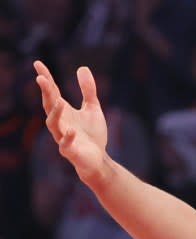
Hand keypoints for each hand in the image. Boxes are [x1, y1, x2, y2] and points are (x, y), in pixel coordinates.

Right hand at [34, 61, 109, 184]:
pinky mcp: (70, 151)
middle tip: (41, 78)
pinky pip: (65, 144)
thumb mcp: (92, 108)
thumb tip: (82, 67)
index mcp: (63, 111)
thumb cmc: (92, 134)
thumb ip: (88, 90)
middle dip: (45, 92)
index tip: (37, 63)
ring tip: (59, 102)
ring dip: (54, 113)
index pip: (51, 92)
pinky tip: (72, 130)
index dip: (45, 78)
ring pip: (53, 124)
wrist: (98, 159)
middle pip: (48, 105)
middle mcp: (59, 122)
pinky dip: (67, 138)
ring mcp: (62, 137)